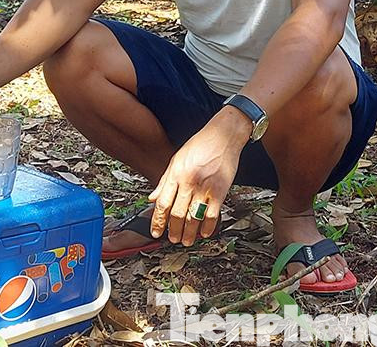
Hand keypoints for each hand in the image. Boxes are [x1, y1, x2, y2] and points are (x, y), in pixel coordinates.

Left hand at [148, 111, 247, 245]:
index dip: (157, 221)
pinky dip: (207, 227)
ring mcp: (205, 187)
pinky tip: (204, 233)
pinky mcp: (220, 191)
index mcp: (176, 174)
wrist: (224, 135)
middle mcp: (189, 182)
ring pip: (193, 218)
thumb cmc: (201, 144)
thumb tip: (153, 198)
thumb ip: (164, 180)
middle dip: (173, 231)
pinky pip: (212, 215)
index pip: (162, 204)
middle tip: (172, 239)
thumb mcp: (177, 159)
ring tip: (186, 241)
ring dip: (189, 233)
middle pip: (177, 214)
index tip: (155, 232)